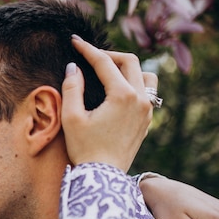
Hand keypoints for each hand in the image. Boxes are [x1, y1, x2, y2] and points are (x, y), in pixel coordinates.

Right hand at [61, 35, 155, 171]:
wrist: (103, 177)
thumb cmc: (85, 149)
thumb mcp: (71, 118)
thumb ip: (72, 88)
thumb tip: (74, 67)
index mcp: (122, 95)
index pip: (104, 62)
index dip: (88, 49)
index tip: (75, 41)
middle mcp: (140, 99)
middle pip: (130, 61)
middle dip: (109, 55)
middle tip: (90, 57)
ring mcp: (147, 111)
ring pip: (146, 75)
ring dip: (128, 68)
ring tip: (109, 72)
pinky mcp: (147, 121)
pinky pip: (147, 93)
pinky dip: (134, 84)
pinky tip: (118, 91)